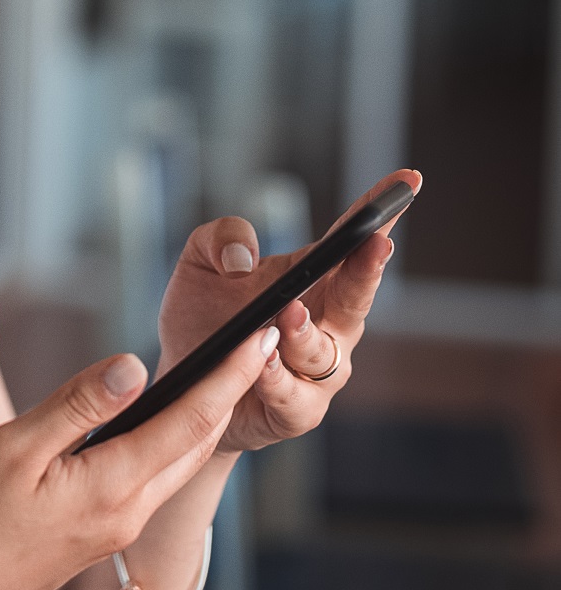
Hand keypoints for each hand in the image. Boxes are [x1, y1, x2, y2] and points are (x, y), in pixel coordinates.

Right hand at [0, 329, 278, 589]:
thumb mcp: (11, 450)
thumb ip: (77, 406)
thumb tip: (135, 365)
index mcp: (112, 487)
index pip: (192, 420)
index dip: (230, 374)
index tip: (263, 334)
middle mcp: (126, 512)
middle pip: (196, 444)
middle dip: (230, 393)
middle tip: (255, 342)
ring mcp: (111, 528)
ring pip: (174, 465)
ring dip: (202, 419)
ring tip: (218, 376)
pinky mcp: (92, 535)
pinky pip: (148, 480)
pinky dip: (167, 442)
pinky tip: (154, 423)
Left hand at [156, 170, 420, 454]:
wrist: (181, 386)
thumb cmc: (201, 319)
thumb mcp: (199, 264)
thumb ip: (219, 239)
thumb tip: (243, 258)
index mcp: (313, 280)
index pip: (351, 241)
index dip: (381, 210)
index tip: (407, 179)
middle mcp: (327, 323)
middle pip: (357, 294)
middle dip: (369, 268)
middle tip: (376, 242)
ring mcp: (317, 370)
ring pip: (324, 350)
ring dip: (306, 332)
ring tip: (286, 314)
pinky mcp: (296, 409)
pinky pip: (294, 396)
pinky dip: (278, 379)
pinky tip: (262, 362)